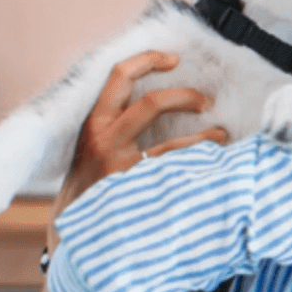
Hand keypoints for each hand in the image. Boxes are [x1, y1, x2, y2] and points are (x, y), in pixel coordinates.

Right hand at [49, 50, 228, 239]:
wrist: (69, 231)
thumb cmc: (88, 184)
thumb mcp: (91, 145)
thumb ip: (116, 122)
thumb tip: (161, 99)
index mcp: (94, 123)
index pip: (120, 77)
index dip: (148, 61)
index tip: (174, 60)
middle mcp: (106, 140)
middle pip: (152, 103)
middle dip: (186, 97)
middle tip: (207, 101)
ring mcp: (122, 169)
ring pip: (173, 144)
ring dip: (204, 138)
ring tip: (221, 136)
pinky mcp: (137, 193)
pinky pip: (176, 176)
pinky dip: (198, 168)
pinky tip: (212, 168)